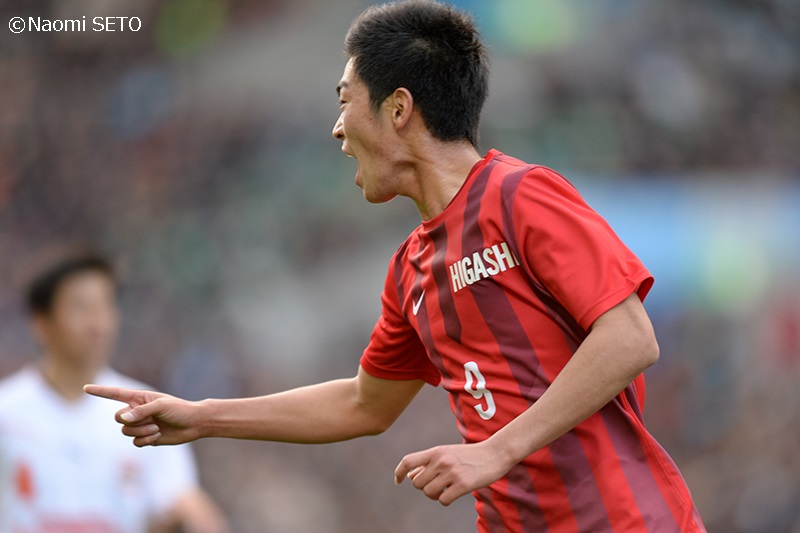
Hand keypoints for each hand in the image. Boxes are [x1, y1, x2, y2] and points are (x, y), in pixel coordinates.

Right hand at [84, 385, 202, 446]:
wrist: (193, 423)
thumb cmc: (179, 409)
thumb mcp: (161, 406)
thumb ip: (141, 412)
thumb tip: (123, 420)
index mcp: (139, 398)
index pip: (115, 394)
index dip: (100, 391)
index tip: (85, 388)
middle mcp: (137, 411)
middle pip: (118, 418)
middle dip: (132, 421)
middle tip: (150, 419)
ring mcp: (140, 425)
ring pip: (125, 432)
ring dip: (141, 431)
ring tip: (157, 427)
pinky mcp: (145, 437)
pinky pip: (135, 442)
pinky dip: (145, 440)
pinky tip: (157, 436)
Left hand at [394, 440, 512, 505]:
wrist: (495, 453)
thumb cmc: (469, 455)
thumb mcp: (447, 453)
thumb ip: (429, 463)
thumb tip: (410, 476)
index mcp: (436, 451)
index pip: (408, 461)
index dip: (399, 472)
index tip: (398, 480)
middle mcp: (441, 461)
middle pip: (417, 483)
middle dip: (424, 487)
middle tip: (436, 485)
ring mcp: (452, 472)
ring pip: (428, 493)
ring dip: (434, 495)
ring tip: (444, 490)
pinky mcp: (463, 484)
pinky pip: (443, 500)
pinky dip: (445, 500)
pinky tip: (453, 494)